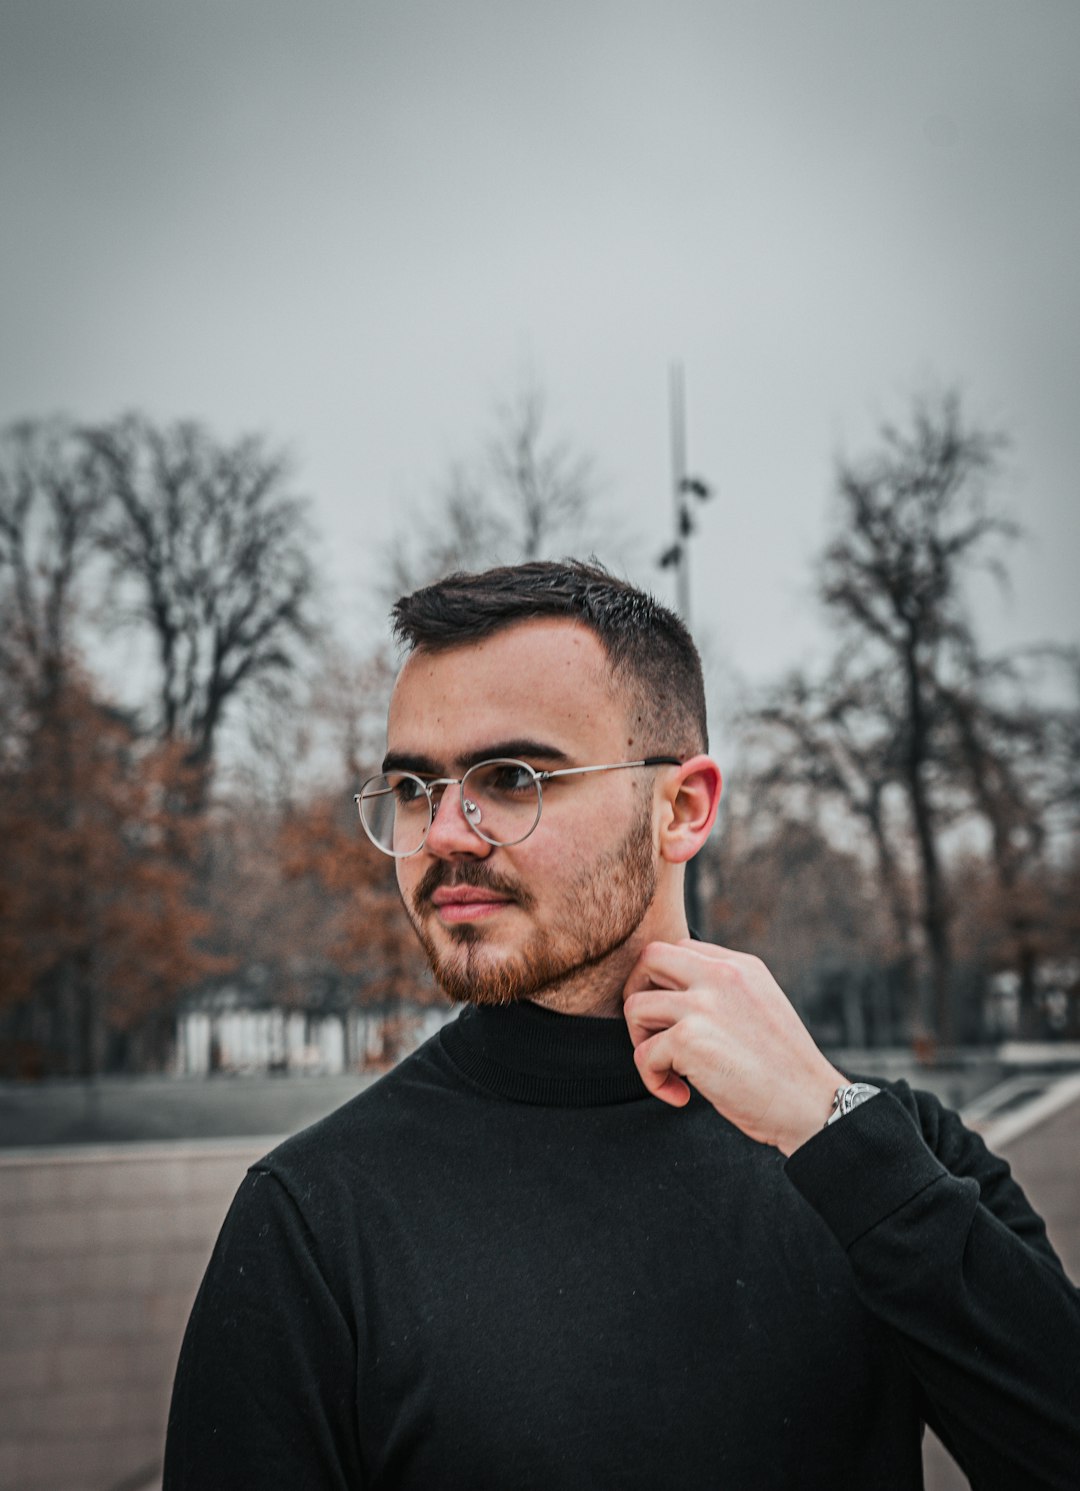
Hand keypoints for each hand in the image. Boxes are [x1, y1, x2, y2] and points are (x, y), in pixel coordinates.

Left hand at [622, 940, 845, 1155]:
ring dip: (642, 1042)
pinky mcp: (689, 1041)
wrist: (810, 1104)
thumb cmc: (784, 1068)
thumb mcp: (761, 1006)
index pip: (680, 950)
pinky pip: (644, 1055)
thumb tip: (675, 996)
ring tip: (668, 1067)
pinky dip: (654, 1080)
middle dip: (637, 993)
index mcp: (740, 966)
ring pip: (635, 1007)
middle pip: (649, 959)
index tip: (674, 1017)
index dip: (665, 983)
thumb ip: (725, 991)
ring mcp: (703, 1006)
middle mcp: (721, 976)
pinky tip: (681, 1095)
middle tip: (653, 1032)